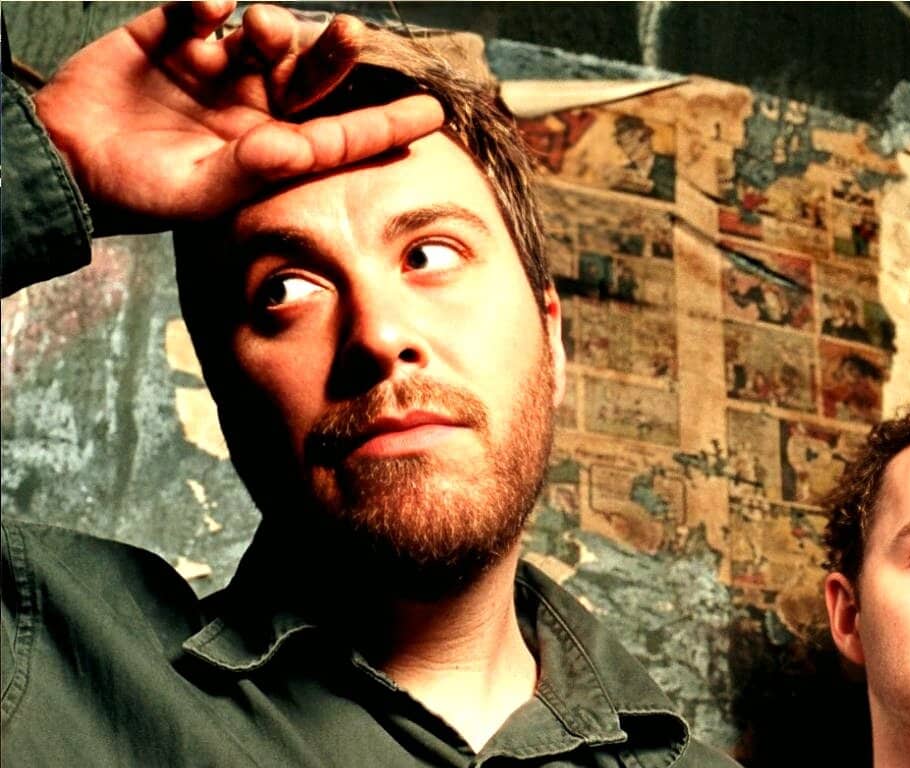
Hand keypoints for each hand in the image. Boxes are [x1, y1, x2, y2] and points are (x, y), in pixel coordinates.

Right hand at [31, 0, 443, 235]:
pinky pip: (203, 9)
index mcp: (271, 148)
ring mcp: (215, 66)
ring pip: (265, 34)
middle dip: (336, 52)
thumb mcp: (201, 191)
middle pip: (313, 72)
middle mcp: (253, 104)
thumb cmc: (139, 192)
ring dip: (275, 25)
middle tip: (353, 33)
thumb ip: (253, 167)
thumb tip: (301, 147)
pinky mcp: (171, 35)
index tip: (432, 112)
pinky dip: (210, 3)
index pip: (340, 133)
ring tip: (260, 27)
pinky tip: (208, 9)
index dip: (385, 123)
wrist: (63, 162)